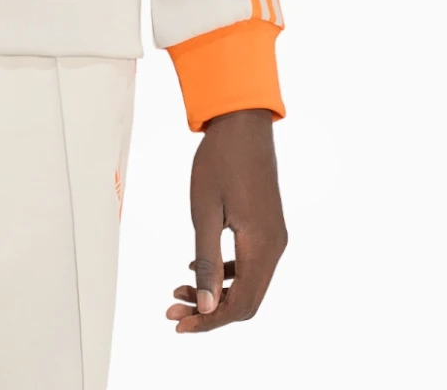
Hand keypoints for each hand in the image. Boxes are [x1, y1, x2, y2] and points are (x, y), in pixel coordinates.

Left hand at [166, 107, 286, 333]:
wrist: (242, 124)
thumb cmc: (220, 161)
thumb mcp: (205, 212)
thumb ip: (207, 261)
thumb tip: (207, 307)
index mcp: (262, 246)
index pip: (241, 304)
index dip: (210, 321)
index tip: (180, 324)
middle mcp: (275, 247)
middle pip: (247, 300)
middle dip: (210, 311)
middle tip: (174, 309)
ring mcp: (274, 237)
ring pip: (249, 284)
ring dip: (216, 293)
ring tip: (180, 290)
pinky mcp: (268, 227)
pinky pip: (250, 265)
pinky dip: (226, 275)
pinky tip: (197, 270)